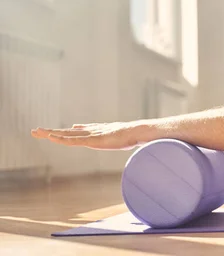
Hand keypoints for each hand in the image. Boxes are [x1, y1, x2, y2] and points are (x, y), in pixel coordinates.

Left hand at [31, 122, 153, 149]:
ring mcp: (93, 135)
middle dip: (53, 131)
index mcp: (103, 132)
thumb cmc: (140, 137)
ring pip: (67, 135)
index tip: (70, 127)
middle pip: (70, 132)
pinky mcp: (94, 140)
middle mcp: (95, 131)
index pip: (85, 131)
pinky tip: (51, 138)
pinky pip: (73, 141)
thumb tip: (137, 142)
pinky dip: (61, 139)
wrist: (142, 132)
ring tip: (36, 132)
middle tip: (37, 130)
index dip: (75, 129)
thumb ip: (129, 141)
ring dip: (51, 134)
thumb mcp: (131, 140)